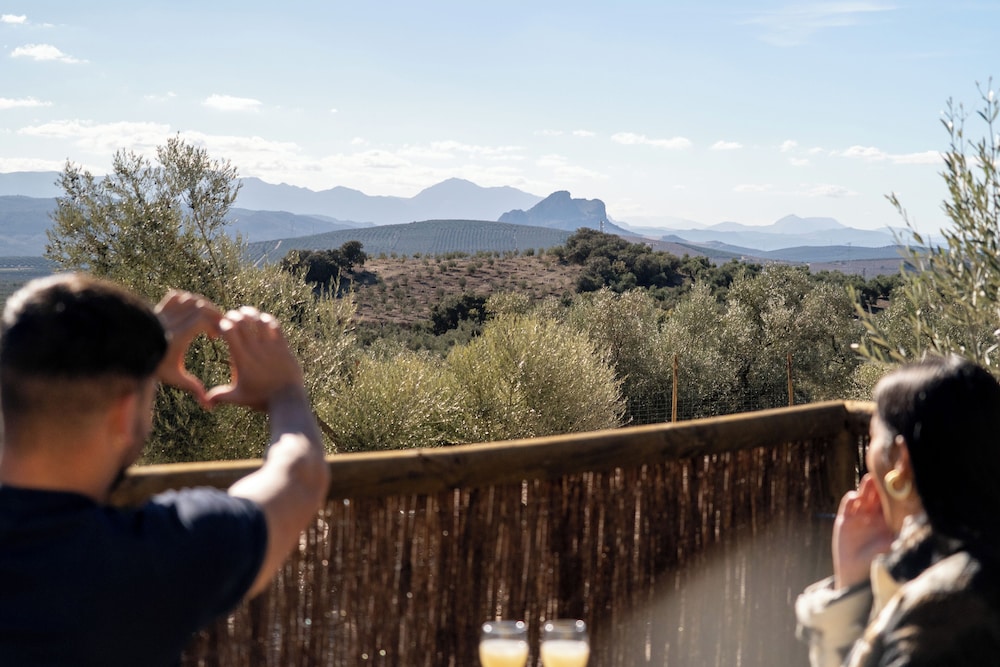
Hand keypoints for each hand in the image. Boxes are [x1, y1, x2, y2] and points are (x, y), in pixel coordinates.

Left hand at [154, 290, 223, 406]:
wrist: (127, 353)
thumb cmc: (153, 366)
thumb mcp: (174, 377)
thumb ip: (192, 387)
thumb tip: (208, 405)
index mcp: (179, 335)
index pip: (204, 319)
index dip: (217, 325)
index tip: (218, 337)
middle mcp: (172, 320)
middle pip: (201, 305)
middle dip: (214, 314)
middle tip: (217, 327)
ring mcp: (163, 313)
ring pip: (189, 299)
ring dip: (201, 306)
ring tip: (205, 319)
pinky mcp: (157, 309)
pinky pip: (175, 296)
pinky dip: (185, 299)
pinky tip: (189, 312)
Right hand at [206, 306, 304, 411]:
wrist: (287, 399)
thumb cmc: (261, 399)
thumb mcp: (238, 397)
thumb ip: (220, 396)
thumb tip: (205, 401)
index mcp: (241, 359)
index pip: (229, 332)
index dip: (223, 324)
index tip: (221, 326)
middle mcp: (255, 349)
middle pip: (242, 322)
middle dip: (234, 315)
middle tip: (231, 316)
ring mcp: (270, 346)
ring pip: (259, 320)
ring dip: (251, 314)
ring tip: (245, 312)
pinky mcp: (283, 346)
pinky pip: (275, 326)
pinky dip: (267, 319)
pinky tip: (262, 318)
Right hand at [832, 474, 894, 588]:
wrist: (857, 575)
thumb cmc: (880, 562)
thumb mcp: (897, 545)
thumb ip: (905, 532)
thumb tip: (921, 519)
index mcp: (889, 520)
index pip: (892, 500)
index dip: (894, 490)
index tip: (900, 479)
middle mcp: (875, 515)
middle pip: (877, 494)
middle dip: (880, 483)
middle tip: (884, 474)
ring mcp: (859, 516)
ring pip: (863, 495)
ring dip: (866, 487)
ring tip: (870, 480)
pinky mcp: (845, 519)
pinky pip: (848, 505)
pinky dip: (851, 498)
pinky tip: (856, 498)